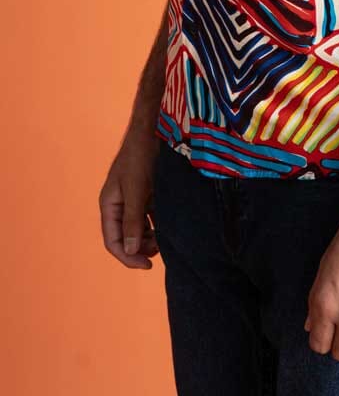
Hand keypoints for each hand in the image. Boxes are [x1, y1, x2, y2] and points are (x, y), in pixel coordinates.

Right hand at [99, 127, 159, 269]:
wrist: (153, 129)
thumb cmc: (140, 157)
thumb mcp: (136, 190)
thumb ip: (133, 220)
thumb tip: (130, 250)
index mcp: (109, 204)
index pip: (113, 241)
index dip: (128, 257)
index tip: (148, 266)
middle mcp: (119, 204)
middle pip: (126, 237)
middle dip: (142, 247)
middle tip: (162, 251)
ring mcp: (134, 198)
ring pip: (140, 228)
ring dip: (151, 237)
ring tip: (167, 240)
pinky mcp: (148, 192)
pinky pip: (151, 215)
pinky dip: (159, 223)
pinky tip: (171, 226)